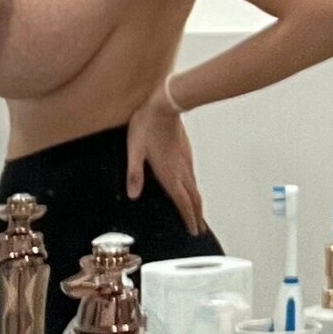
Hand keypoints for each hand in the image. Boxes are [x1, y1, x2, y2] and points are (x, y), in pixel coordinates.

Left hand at [126, 87, 204, 236]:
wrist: (165, 102)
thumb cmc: (147, 124)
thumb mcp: (134, 149)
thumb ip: (134, 173)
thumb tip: (133, 195)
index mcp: (169, 172)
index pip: (182, 201)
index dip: (188, 218)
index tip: (194, 231)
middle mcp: (180, 169)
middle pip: (193, 198)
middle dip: (197, 216)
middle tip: (199, 230)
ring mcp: (185, 160)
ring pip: (195, 187)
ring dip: (197, 203)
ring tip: (198, 214)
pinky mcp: (186, 152)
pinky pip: (193, 176)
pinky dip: (194, 189)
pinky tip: (191, 188)